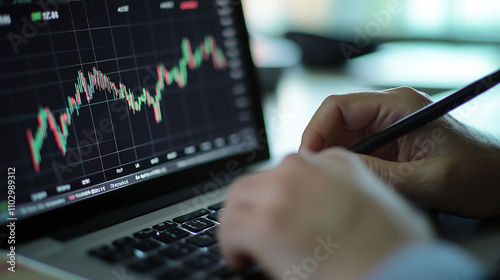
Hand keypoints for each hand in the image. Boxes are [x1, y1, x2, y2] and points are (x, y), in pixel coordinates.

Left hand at [219, 149, 431, 279]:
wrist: (395, 271)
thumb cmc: (396, 249)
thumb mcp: (381, 202)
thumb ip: (349, 193)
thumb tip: (331, 211)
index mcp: (334, 162)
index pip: (290, 171)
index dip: (279, 197)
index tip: (278, 214)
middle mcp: (305, 169)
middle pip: (259, 181)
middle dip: (254, 207)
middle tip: (255, 231)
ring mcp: (282, 192)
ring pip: (238, 199)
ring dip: (238, 223)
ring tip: (245, 247)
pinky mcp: (264, 222)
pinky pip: (229, 227)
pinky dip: (230, 244)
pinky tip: (241, 257)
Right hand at [300, 87, 499, 217]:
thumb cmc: (479, 174)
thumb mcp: (428, 179)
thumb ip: (381, 174)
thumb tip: (334, 171)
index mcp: (399, 105)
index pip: (338, 106)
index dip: (316, 130)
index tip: (308, 158)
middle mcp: (390, 112)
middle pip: (336, 123)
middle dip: (321, 148)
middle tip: (315, 177)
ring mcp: (389, 129)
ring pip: (344, 139)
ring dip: (333, 159)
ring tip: (330, 184)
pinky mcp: (391, 146)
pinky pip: (358, 152)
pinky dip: (348, 168)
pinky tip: (348, 185)